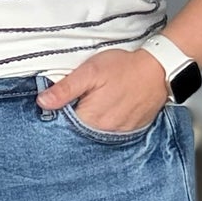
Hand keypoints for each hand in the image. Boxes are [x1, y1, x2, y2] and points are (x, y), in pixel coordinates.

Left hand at [36, 45, 169, 131]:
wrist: (158, 69)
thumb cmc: (124, 68)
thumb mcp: (90, 72)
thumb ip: (65, 89)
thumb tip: (43, 102)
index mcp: (91, 118)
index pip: (64, 124)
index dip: (60, 113)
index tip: (62, 102)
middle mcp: (104, 131)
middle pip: (79, 130)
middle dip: (76, 116)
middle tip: (82, 98)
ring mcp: (119, 132)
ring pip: (95, 132)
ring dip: (92, 120)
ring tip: (97, 101)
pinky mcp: (131, 130)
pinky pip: (112, 131)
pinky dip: (107, 122)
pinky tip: (109, 108)